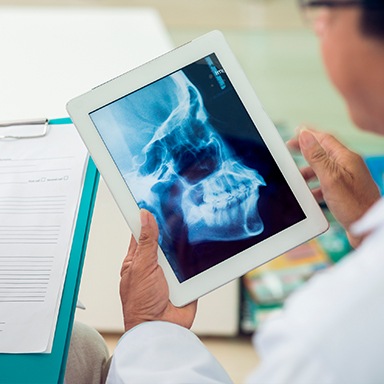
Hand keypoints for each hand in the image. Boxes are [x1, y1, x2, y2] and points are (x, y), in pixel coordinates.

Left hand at [120, 209, 196, 331]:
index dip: (147, 217)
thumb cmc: (140, 304)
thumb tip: (144, 216)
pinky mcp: (184, 280)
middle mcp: (154, 263)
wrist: (160, 329)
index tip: (155, 200)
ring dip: (184, 242)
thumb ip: (146, 242)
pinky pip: (192, 264)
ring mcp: (170, 271)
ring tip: (192, 221)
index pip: (142, 231)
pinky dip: (196, 257)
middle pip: (164, 238)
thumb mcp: (141, 267)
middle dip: (171, 227)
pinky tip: (201, 244)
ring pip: (179, 249)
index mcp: (137, 258)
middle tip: (179, 206)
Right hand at [287, 128, 379, 247]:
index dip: (308, 134)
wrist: (367, 229)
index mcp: (346, 158)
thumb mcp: (330, 178)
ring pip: (324, 169)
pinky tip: (310, 193)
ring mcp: (348, 180)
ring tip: (297, 176)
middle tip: (291, 149)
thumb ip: (317, 157)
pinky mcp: (346, 193)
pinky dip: (316, 186)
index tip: (295, 132)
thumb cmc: (353, 205)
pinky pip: (327, 183)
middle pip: (324, 153)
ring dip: (309, 171)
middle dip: (306, 151)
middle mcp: (348, 166)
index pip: (324, 139)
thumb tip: (305, 135)